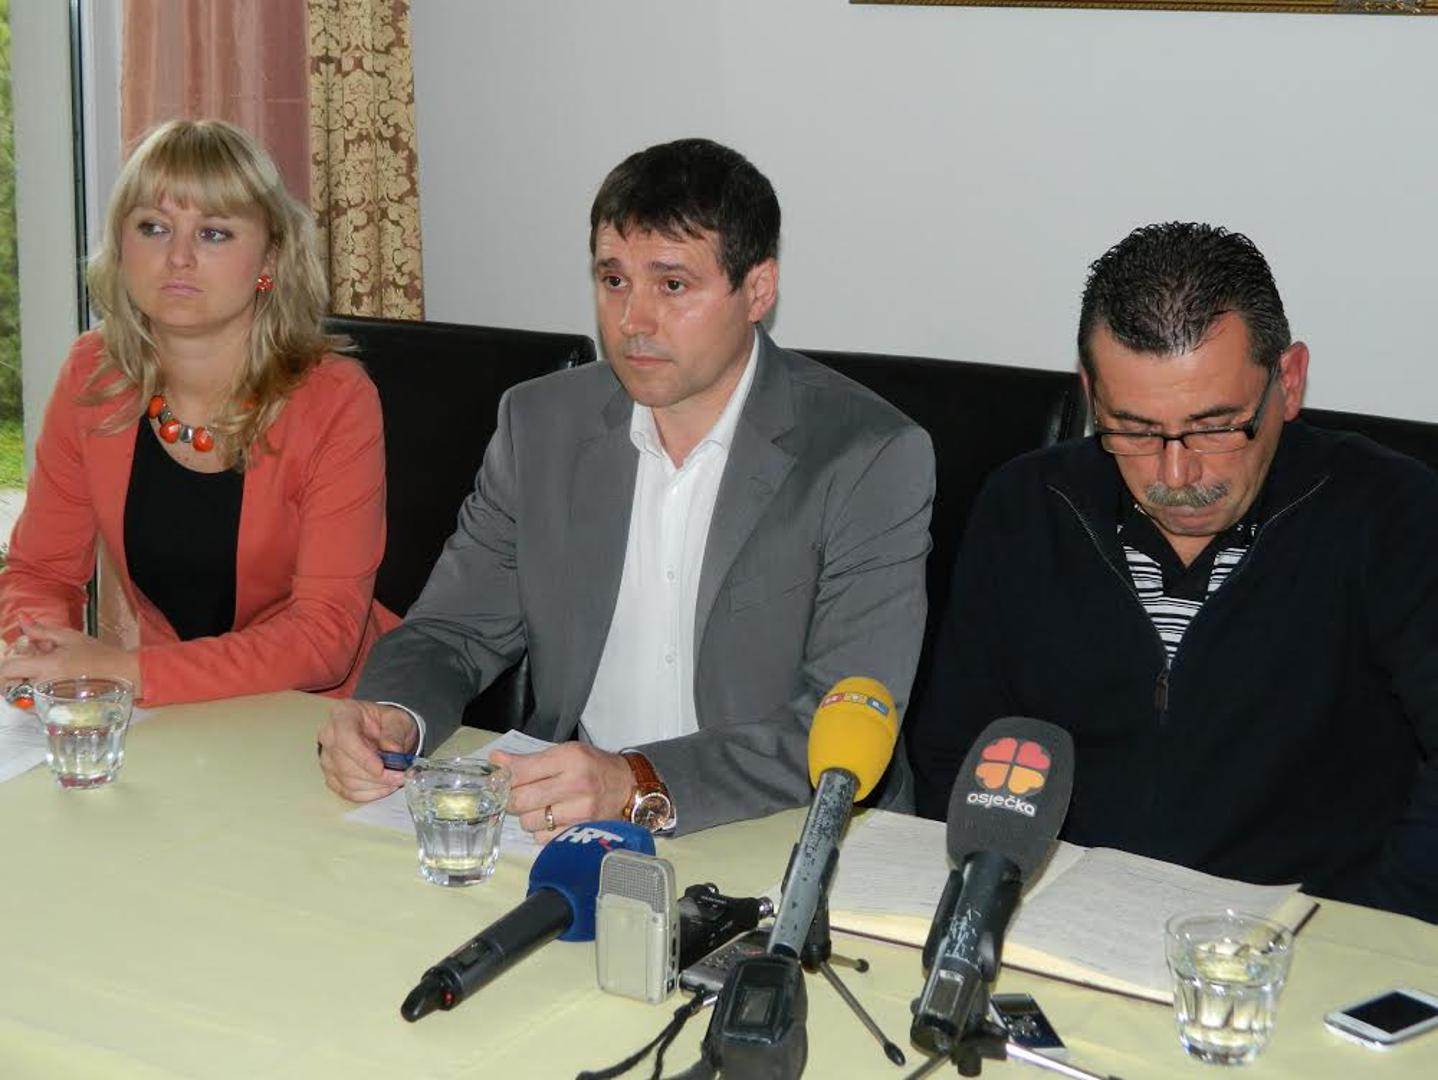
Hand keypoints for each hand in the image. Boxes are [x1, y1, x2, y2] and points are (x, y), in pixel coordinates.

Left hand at [0, 622, 140, 693]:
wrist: (119, 674)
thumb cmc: (97, 655)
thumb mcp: (69, 637)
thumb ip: (41, 631)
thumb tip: (22, 620)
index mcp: (46, 666)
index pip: (7, 669)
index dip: (6, 664)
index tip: (15, 659)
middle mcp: (44, 686)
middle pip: (11, 683)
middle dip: (18, 673)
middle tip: (37, 663)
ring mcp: (48, 700)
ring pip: (21, 694)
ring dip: (27, 683)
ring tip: (48, 673)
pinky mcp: (54, 709)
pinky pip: (34, 703)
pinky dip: (36, 694)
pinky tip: (53, 684)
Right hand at [317, 699, 417, 801]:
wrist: (382, 731)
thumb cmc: (386, 722)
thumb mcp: (397, 719)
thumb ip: (395, 734)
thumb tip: (393, 752)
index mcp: (343, 714)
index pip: (345, 737)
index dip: (362, 757)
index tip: (381, 768)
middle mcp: (329, 735)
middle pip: (344, 763)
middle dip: (375, 775)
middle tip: (399, 776)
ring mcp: (328, 757)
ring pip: (346, 780)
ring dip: (374, 786)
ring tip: (395, 780)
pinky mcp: (331, 775)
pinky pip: (346, 792)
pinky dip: (368, 794)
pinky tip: (383, 788)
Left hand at [491, 743, 633, 842]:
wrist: (628, 788)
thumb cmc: (593, 767)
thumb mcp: (565, 753)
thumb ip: (529, 760)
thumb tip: (494, 760)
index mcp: (570, 758)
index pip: (521, 772)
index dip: (504, 778)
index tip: (500, 781)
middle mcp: (576, 784)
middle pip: (520, 800)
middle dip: (512, 800)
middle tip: (517, 796)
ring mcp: (580, 812)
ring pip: (529, 822)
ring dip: (528, 817)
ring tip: (540, 807)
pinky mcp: (581, 833)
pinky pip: (543, 838)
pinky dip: (541, 831)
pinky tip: (552, 820)